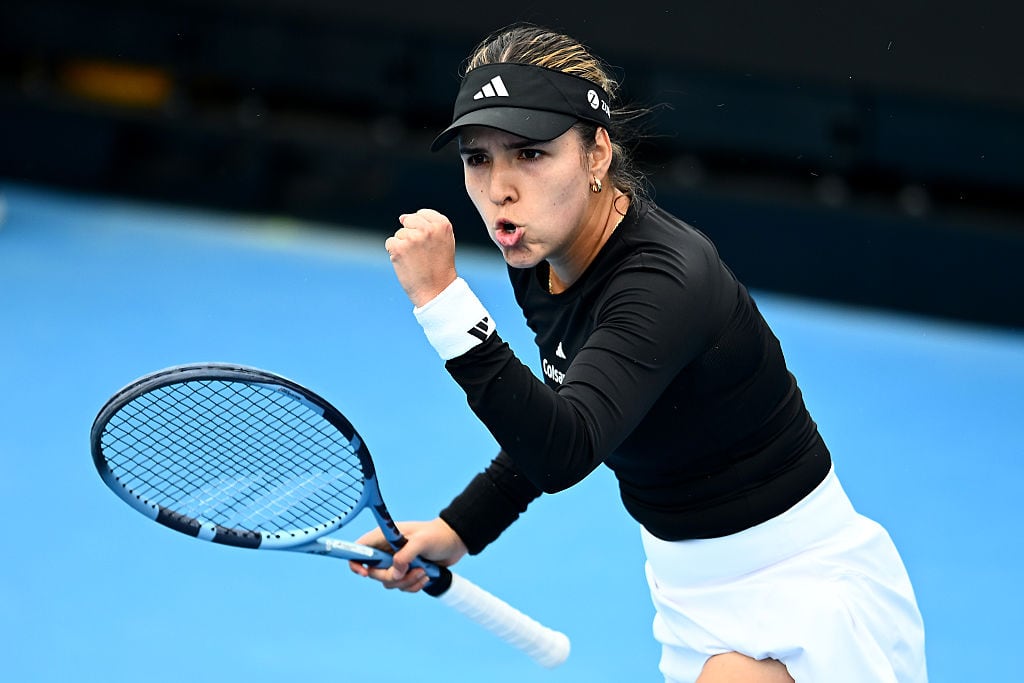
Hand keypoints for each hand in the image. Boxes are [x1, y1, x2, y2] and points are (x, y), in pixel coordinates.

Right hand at [348, 518, 468, 592]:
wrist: (454, 542)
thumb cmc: (437, 535)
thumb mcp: (421, 541)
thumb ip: (405, 556)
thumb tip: (395, 573)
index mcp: (384, 537)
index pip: (360, 549)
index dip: (356, 563)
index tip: (365, 574)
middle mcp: (387, 551)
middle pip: (374, 573)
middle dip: (392, 577)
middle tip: (410, 570)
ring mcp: (396, 562)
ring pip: (389, 582)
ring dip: (407, 582)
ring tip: (424, 571)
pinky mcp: (406, 572)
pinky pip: (402, 587)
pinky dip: (413, 585)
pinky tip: (426, 576)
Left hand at [385, 209, 457, 307]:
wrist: (436, 291)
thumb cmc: (440, 267)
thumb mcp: (444, 241)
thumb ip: (430, 225)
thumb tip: (402, 217)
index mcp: (442, 225)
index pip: (422, 214)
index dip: (422, 229)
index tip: (429, 245)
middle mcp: (428, 229)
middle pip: (409, 221)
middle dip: (411, 235)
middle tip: (421, 254)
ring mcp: (413, 238)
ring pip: (399, 234)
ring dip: (404, 246)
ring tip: (416, 261)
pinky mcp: (399, 248)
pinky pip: (390, 243)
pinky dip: (394, 253)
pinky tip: (406, 263)